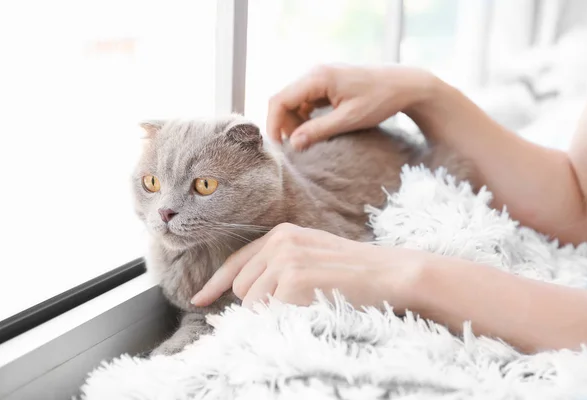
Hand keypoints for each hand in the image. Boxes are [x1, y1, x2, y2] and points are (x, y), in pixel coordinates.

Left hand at [190, 223, 423, 310]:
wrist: (388, 273)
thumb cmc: (352, 270)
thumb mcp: (311, 254)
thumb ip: (278, 264)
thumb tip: (247, 291)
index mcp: (281, 234)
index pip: (236, 262)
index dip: (215, 284)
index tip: (199, 299)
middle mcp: (278, 242)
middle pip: (241, 288)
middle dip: (259, 302)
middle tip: (295, 303)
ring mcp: (285, 259)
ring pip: (251, 303)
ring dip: (272, 312)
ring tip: (307, 302)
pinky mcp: (293, 279)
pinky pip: (269, 312)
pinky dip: (284, 317)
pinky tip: (311, 305)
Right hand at [266, 64, 436, 149]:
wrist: (403, 84)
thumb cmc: (380, 100)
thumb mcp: (349, 120)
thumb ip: (319, 131)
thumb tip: (293, 144)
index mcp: (318, 78)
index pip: (280, 100)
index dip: (274, 124)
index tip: (279, 147)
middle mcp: (315, 73)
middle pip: (284, 100)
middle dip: (284, 125)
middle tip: (295, 147)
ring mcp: (320, 77)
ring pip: (293, 102)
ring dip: (294, 122)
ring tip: (307, 141)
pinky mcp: (326, 84)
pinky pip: (305, 101)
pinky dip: (305, 117)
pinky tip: (315, 131)